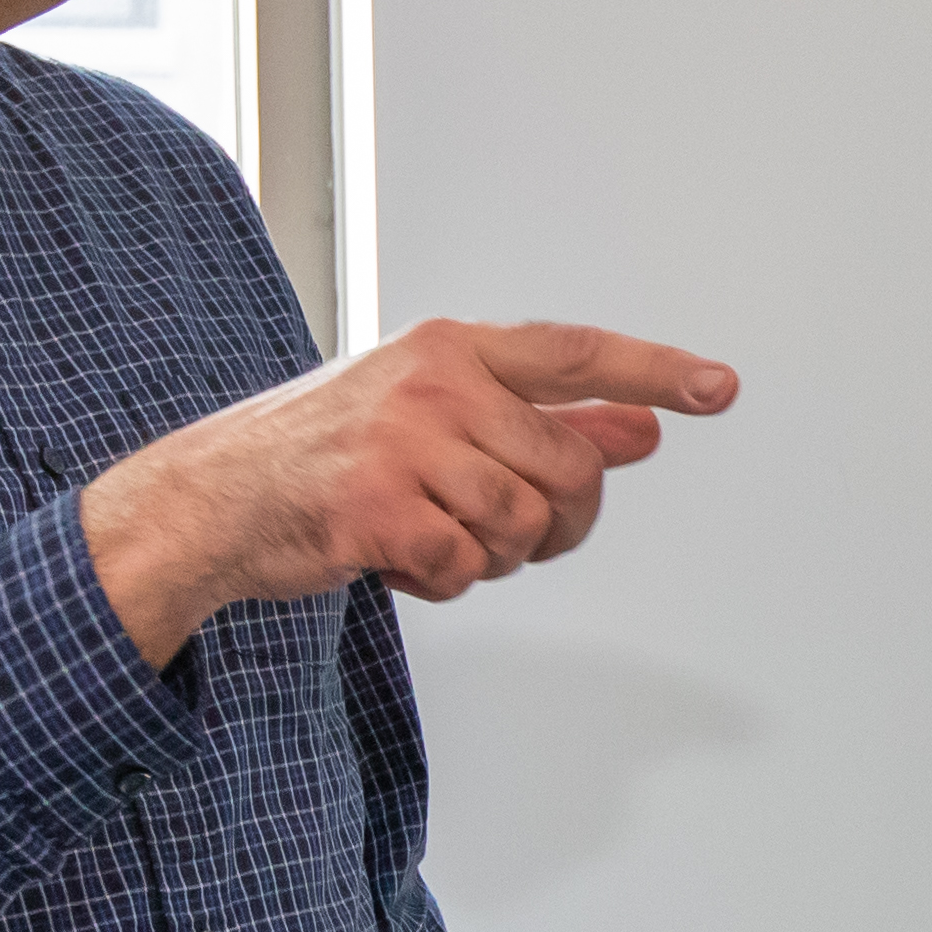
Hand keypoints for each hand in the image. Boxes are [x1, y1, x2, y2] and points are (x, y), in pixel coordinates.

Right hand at [82, 318, 736, 661]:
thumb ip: (542, 423)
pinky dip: (442, 583)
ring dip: (490, 556)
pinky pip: (465, 568)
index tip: (718, 389)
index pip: (576, 353)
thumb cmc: (332, 454)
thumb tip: (640, 433)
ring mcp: (401, 441)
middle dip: (551, 522)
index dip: (655, 372)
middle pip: (565, 471)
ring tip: (434, 536)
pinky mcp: (375, 507)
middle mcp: (433, 382)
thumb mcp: (438, 418)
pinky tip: (397, 559)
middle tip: (497, 533)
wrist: (214, 497)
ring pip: (521, 525)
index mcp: (454, 348)